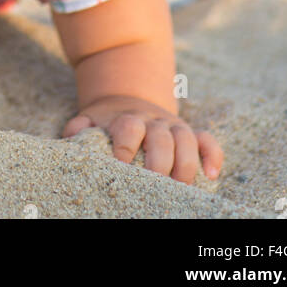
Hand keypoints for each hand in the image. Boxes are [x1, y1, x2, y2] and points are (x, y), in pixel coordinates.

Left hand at [62, 96, 222, 183]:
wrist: (127, 98)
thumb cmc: (107, 122)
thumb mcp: (90, 120)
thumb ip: (80, 129)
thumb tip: (73, 137)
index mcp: (128, 119)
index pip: (129, 128)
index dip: (126, 145)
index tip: (121, 164)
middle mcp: (154, 122)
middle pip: (162, 138)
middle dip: (160, 162)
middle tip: (154, 184)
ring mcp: (174, 127)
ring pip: (188, 139)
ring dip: (186, 163)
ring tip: (182, 188)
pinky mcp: (191, 134)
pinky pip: (209, 141)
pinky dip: (213, 155)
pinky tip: (211, 175)